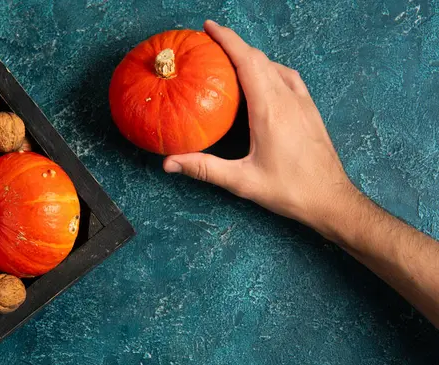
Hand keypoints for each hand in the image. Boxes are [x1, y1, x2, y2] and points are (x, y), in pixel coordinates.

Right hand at [163, 20, 357, 228]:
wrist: (330, 199)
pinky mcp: (310, 110)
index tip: (208, 27)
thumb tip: (170, 163)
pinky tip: (264, 79)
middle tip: (211, 42)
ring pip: (275, 66)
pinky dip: (271, 69)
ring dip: (252, 57)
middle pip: (259, 59)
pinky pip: (289, 77)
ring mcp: (302, 102)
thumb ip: (204, 169)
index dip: (227, 40)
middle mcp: (288, 99)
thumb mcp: (242, 181)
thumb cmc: (290, 190)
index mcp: (270, 110)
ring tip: (231, 59)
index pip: (247, 61)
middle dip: (234, 44)